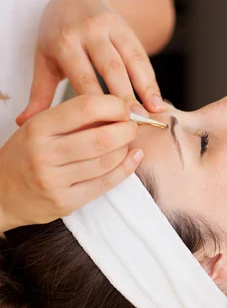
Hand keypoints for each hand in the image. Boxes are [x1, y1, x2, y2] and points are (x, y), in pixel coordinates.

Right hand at [0, 95, 142, 231]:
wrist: (0, 193)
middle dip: (127, 129)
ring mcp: (54, 181)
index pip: (85, 108)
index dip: (114, 105)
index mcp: (39, 127)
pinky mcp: (65, 202)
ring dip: (126, 149)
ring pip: (106, 161)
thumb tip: (118, 106)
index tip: (124, 107)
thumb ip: (72, 117)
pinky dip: (125, 169)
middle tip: (133, 125)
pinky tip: (133, 157)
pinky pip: (104, 184)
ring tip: (129, 141)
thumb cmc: (26, 154)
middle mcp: (45, 153)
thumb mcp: (40, 127)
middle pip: (101, 138)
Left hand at [16, 0, 165, 124]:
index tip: (106, 127)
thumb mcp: (44, 60)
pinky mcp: (126, 28)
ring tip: (153, 112)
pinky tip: (157, 99)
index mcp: (64, 42)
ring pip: (129, 60)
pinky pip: (141, 55)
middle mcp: (88, 31)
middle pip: (109, 67)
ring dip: (144, 87)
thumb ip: (39, 93)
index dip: (96, 103)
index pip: (82, 76)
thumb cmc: (57, 37)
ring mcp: (110, 27)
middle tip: (134, 122)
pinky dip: (151, 79)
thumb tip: (25, 124)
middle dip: (123, 96)